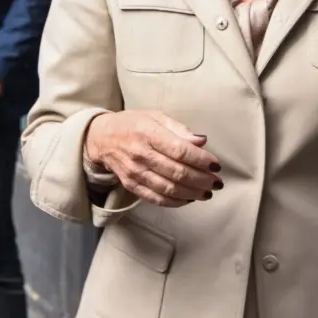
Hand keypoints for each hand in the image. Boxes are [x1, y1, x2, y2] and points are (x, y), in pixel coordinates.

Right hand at [84, 110, 221, 206]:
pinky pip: (155, 198)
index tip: (216, 165)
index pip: (180, 151)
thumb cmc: (133, 124)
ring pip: (168, 188)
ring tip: (207, 193)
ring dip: (192, 193)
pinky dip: (175, 201)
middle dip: (201, 180)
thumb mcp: (155, 116)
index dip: (201, 160)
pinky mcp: (131, 185)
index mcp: (149, 133)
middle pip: (177, 172)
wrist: (101, 138)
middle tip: (217, 183)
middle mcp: (141, 154)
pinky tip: (189, 199)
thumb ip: (179, 129)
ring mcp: (135, 172)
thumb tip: (202, 141)